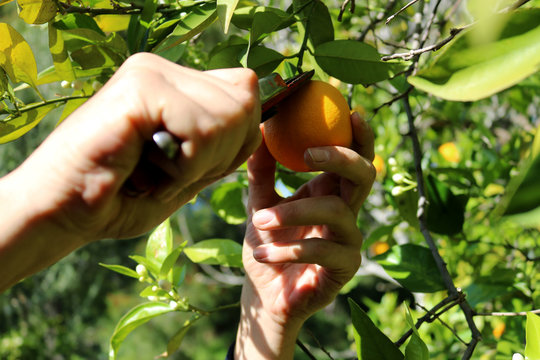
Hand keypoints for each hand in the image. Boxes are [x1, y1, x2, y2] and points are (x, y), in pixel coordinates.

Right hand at [0, 53, 260, 290]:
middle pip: (245, 101)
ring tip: (152, 170)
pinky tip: (143, 169)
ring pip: (229, 115)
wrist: (61, 213)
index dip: (235, 141)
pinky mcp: (140, 89)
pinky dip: (181, 167)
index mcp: (175, 83)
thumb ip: (223, 139)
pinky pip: (200, 129)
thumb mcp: (190, 169)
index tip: (189, 167)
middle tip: (168, 171)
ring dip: (198, 164)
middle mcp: (164, 68)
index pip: (246, 92)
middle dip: (220, 155)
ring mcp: (150, 73)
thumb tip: (257, 107)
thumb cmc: (122, 197)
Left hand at [235, 112, 375, 359]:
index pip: (354, 157)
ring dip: (294, 213)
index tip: (350, 109)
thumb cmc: (267, 244)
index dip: (359, 135)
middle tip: (308, 152)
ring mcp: (349, 240)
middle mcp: (346, 211)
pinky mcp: (344, 268)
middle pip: (364, 174)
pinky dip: (287, 249)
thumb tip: (259, 129)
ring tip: (259, 221)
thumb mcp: (259, 203)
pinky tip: (261, 254)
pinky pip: (322, 250)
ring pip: (337, 212)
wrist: (263, 292)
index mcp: (330, 191)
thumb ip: (261, 171)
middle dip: (341, 157)